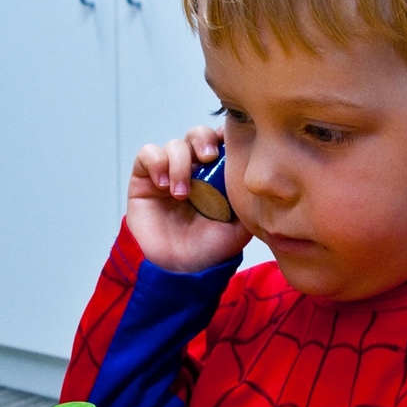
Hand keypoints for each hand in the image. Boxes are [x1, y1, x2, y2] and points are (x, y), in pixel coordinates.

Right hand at [127, 125, 250, 273]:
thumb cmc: (210, 250)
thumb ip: (250, 200)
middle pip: (197, 135)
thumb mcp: (241, 226)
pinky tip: (164, 186)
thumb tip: (263, 178)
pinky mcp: (143, 180)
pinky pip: (147, 154)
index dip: (224, 136)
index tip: (230, 143)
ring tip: (182, 193)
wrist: (181, 271)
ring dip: (180, 163)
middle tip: (209, 156)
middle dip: (203, 139)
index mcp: (216, 176)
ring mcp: (167, 174)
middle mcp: (192, 171)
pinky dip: (157, 163)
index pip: (220, 142)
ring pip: (174, 144)